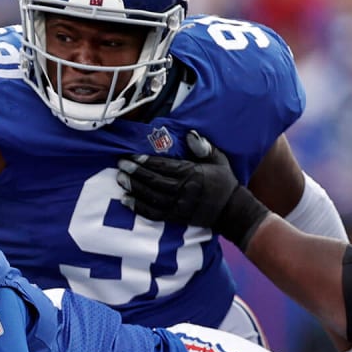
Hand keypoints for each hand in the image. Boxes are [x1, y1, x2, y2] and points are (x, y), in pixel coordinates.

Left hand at [116, 130, 270, 247]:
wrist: (232, 211)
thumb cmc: (224, 182)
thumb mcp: (218, 160)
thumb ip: (203, 147)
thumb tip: (190, 134)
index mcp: (193, 174)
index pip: (165, 167)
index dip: (147, 161)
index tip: (133, 156)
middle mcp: (184, 191)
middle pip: (155, 181)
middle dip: (136, 173)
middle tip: (120, 165)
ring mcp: (178, 206)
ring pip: (151, 197)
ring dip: (134, 188)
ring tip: (120, 179)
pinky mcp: (175, 218)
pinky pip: (153, 214)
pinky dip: (138, 207)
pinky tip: (126, 200)